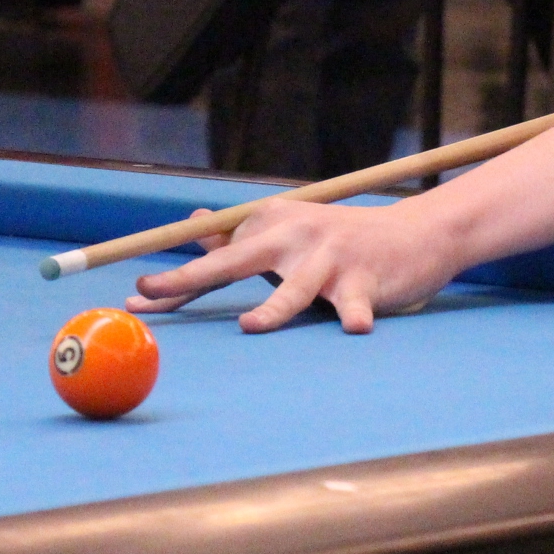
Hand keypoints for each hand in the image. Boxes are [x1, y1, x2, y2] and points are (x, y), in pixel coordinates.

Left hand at [127, 198, 455, 333]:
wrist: (418, 234)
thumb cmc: (344, 244)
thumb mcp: (292, 236)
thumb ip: (242, 239)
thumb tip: (192, 224)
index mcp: (273, 224)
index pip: (216, 258)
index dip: (175, 281)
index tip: (135, 298)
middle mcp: (296, 235)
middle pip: (237, 260)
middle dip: (190, 277)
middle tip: (152, 292)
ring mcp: (332, 257)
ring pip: (296, 289)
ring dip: (274, 309)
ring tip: (250, 326)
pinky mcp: (368, 279)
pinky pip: (356, 304)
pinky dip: (356, 317)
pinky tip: (356, 329)